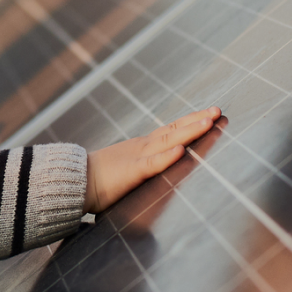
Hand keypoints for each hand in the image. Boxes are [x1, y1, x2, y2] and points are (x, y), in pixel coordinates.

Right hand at [84, 108, 222, 212]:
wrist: (72, 181)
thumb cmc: (96, 181)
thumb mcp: (126, 171)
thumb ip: (142, 169)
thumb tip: (157, 172)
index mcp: (142, 147)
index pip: (171, 131)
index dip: (191, 122)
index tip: (210, 114)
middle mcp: (143, 147)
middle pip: (175, 130)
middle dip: (198, 120)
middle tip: (218, 110)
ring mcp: (137, 158)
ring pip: (168, 141)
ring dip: (190, 131)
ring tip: (209, 122)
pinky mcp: (131, 173)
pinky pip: (152, 164)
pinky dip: (167, 157)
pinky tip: (181, 151)